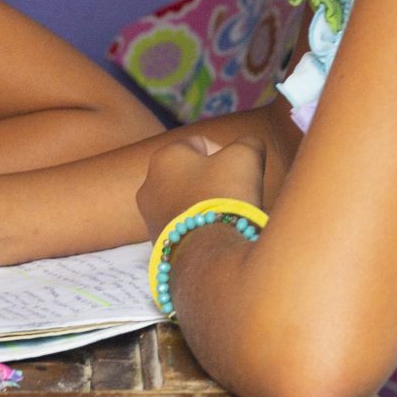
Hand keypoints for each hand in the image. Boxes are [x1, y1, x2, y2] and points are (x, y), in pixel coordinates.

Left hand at [136, 133, 266, 239]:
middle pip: (192, 175)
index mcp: (164, 157)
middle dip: (216, 182)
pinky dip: (200, 228)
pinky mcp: (157, 243)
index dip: (226, 155)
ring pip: (187, 201)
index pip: (200, 144)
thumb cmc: (225, 196)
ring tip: (228, 218)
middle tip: (237, 196)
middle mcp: (148, 184)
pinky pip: (184, 227)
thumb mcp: (245, 156)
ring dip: (208, 205)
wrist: (210, 255)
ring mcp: (149, 216)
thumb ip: (248, 142)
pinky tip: (215, 236)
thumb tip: (249, 145)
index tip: (239, 174)